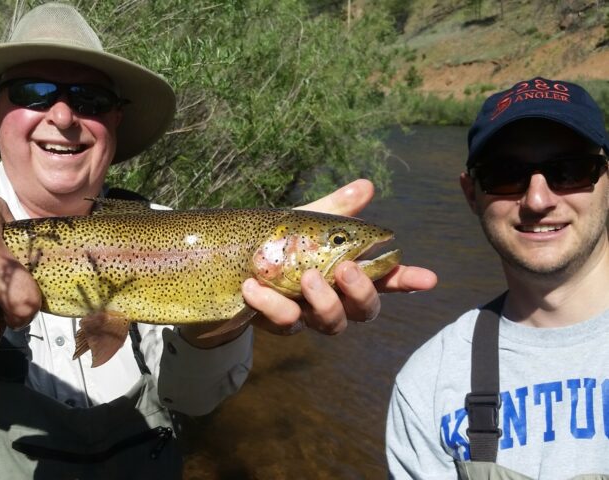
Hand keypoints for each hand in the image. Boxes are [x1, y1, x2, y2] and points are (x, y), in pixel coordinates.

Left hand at [242, 179, 436, 335]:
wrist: (230, 265)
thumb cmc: (278, 242)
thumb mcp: (305, 222)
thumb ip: (336, 209)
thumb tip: (367, 186)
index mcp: (346, 272)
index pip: (385, 279)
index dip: (407, 280)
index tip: (429, 278)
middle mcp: (334, 298)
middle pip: (365, 309)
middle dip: (361, 291)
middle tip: (345, 269)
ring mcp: (309, 314)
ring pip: (332, 323)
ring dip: (325, 301)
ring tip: (308, 277)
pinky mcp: (278, 324)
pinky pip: (284, 322)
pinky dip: (272, 304)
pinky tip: (254, 285)